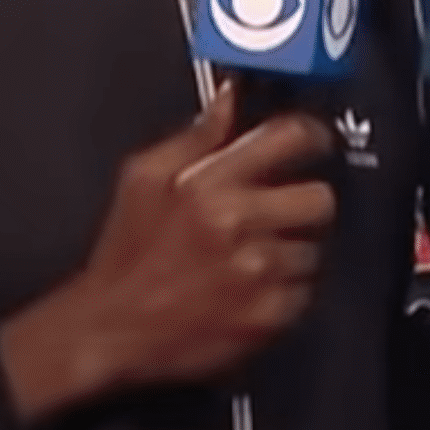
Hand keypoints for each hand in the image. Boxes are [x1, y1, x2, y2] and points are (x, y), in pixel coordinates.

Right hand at [0, 88, 336, 415]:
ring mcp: (256, 274)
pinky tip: (249, 289)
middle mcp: (237, 225)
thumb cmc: (126, 255)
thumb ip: (196, 136)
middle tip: (281, 212)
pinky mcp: (266, 315)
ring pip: (313, 249)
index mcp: (208, 184)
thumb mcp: (143, 178)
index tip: (312, 143)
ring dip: (290, 251)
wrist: (110, 329)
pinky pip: (303, 292)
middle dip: (304, 203)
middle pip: (319, 198)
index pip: (289, 138)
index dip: (309, 135)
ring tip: (251, 257)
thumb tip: (229, 100)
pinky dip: (284, 291)